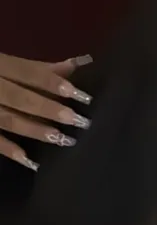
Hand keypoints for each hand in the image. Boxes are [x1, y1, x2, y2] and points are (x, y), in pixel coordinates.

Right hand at [0, 52, 92, 170]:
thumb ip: (40, 68)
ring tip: (62, 139)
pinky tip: (29, 161)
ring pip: (7, 119)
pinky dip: (8, 149)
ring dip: (35, 129)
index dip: (54, 83)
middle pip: (20, 97)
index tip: (81, 95)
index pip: (28, 72)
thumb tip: (78, 64)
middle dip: (49, 108)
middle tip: (79, 121)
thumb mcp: (5, 63)